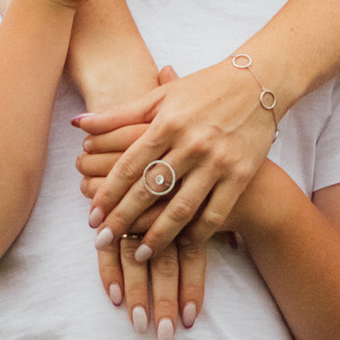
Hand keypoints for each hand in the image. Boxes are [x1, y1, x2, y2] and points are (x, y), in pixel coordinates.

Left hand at [75, 54, 283, 262]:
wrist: (260, 84)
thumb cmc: (205, 89)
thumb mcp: (161, 96)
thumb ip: (119, 114)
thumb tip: (78, 124)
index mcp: (168, 123)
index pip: (129, 165)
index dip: (108, 193)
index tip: (92, 215)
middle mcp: (191, 143)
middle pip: (149, 190)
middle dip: (123, 218)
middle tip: (102, 240)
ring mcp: (217, 161)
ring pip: (180, 208)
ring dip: (157, 236)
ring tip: (139, 255)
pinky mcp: (240, 175)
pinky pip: (214, 213)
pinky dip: (196, 233)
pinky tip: (180, 246)